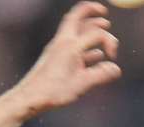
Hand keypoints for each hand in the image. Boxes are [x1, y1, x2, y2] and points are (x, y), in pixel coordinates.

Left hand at [10, 1, 121, 118]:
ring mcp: (56, 48)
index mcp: (71, 45)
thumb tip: (116, 69)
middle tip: (103, 11)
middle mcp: (62, 42)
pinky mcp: (53, 57)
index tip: (112, 57)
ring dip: (88, 26)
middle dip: (91, 11)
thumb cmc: (52, 91)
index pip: (97, 33)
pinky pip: (70, 43)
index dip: (110, 42)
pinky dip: (83, 43)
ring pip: (73, 29)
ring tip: (102, 25)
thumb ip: (101, 74)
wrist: (27, 98)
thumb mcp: (82, 84)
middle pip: (76, 16)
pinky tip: (93, 54)